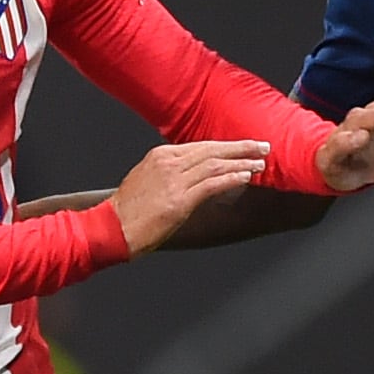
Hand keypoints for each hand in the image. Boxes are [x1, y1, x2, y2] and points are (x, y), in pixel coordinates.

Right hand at [111, 141, 270, 252]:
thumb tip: (195, 176)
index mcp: (161, 155)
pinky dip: (231, 178)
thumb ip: (170, 174)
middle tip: (262, 146)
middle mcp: (169, 163)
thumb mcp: (146, 180)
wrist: (111, 227)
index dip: (226, 146)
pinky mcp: (179, 200)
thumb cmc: (127, 210)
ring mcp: (174, 180)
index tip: (244, 147)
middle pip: (212, 150)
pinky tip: (246, 177)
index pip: (201, 146)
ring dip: (242, 163)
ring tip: (260, 163)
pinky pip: (212, 184)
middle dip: (240, 148)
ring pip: (216, 165)